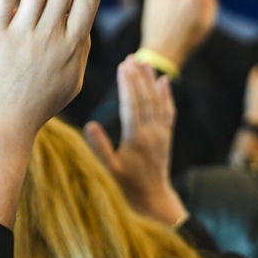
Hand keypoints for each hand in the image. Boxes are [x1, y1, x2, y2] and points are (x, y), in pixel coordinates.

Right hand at [85, 56, 186, 225]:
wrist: (153, 200)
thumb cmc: (126, 187)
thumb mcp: (109, 170)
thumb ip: (100, 148)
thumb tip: (90, 124)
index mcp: (136, 139)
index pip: (131, 105)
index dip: (127, 84)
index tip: (122, 66)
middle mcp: (152, 133)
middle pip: (145, 98)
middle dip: (138, 76)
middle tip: (130, 57)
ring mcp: (161, 134)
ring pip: (157, 101)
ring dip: (151, 80)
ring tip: (144, 61)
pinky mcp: (166, 136)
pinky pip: (168, 111)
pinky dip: (166, 95)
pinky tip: (163, 81)